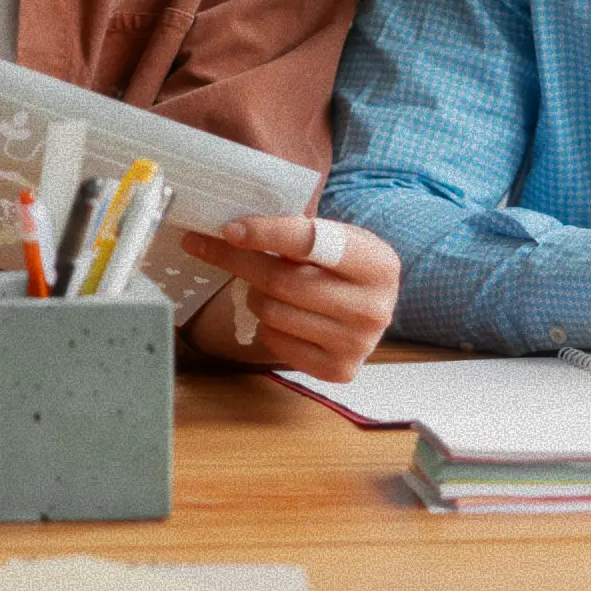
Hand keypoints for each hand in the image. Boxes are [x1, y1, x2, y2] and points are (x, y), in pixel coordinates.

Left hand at [179, 216, 400, 382]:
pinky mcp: (338, 370)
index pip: (309, 241)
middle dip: (239, 261)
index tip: (228, 229)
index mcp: (379, 263)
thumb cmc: (336, 265)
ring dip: (254, 294)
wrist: (362, 311)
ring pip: (273, 312)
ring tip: (265, 286)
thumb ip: (295, 225)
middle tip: (212, 247)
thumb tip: (234, 221)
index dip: (264, 233)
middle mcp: (375, 307)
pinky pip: (275, 341)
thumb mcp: (332, 236)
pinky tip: (280, 314)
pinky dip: (266, 325)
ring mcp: (359, 344)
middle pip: (281, 280)